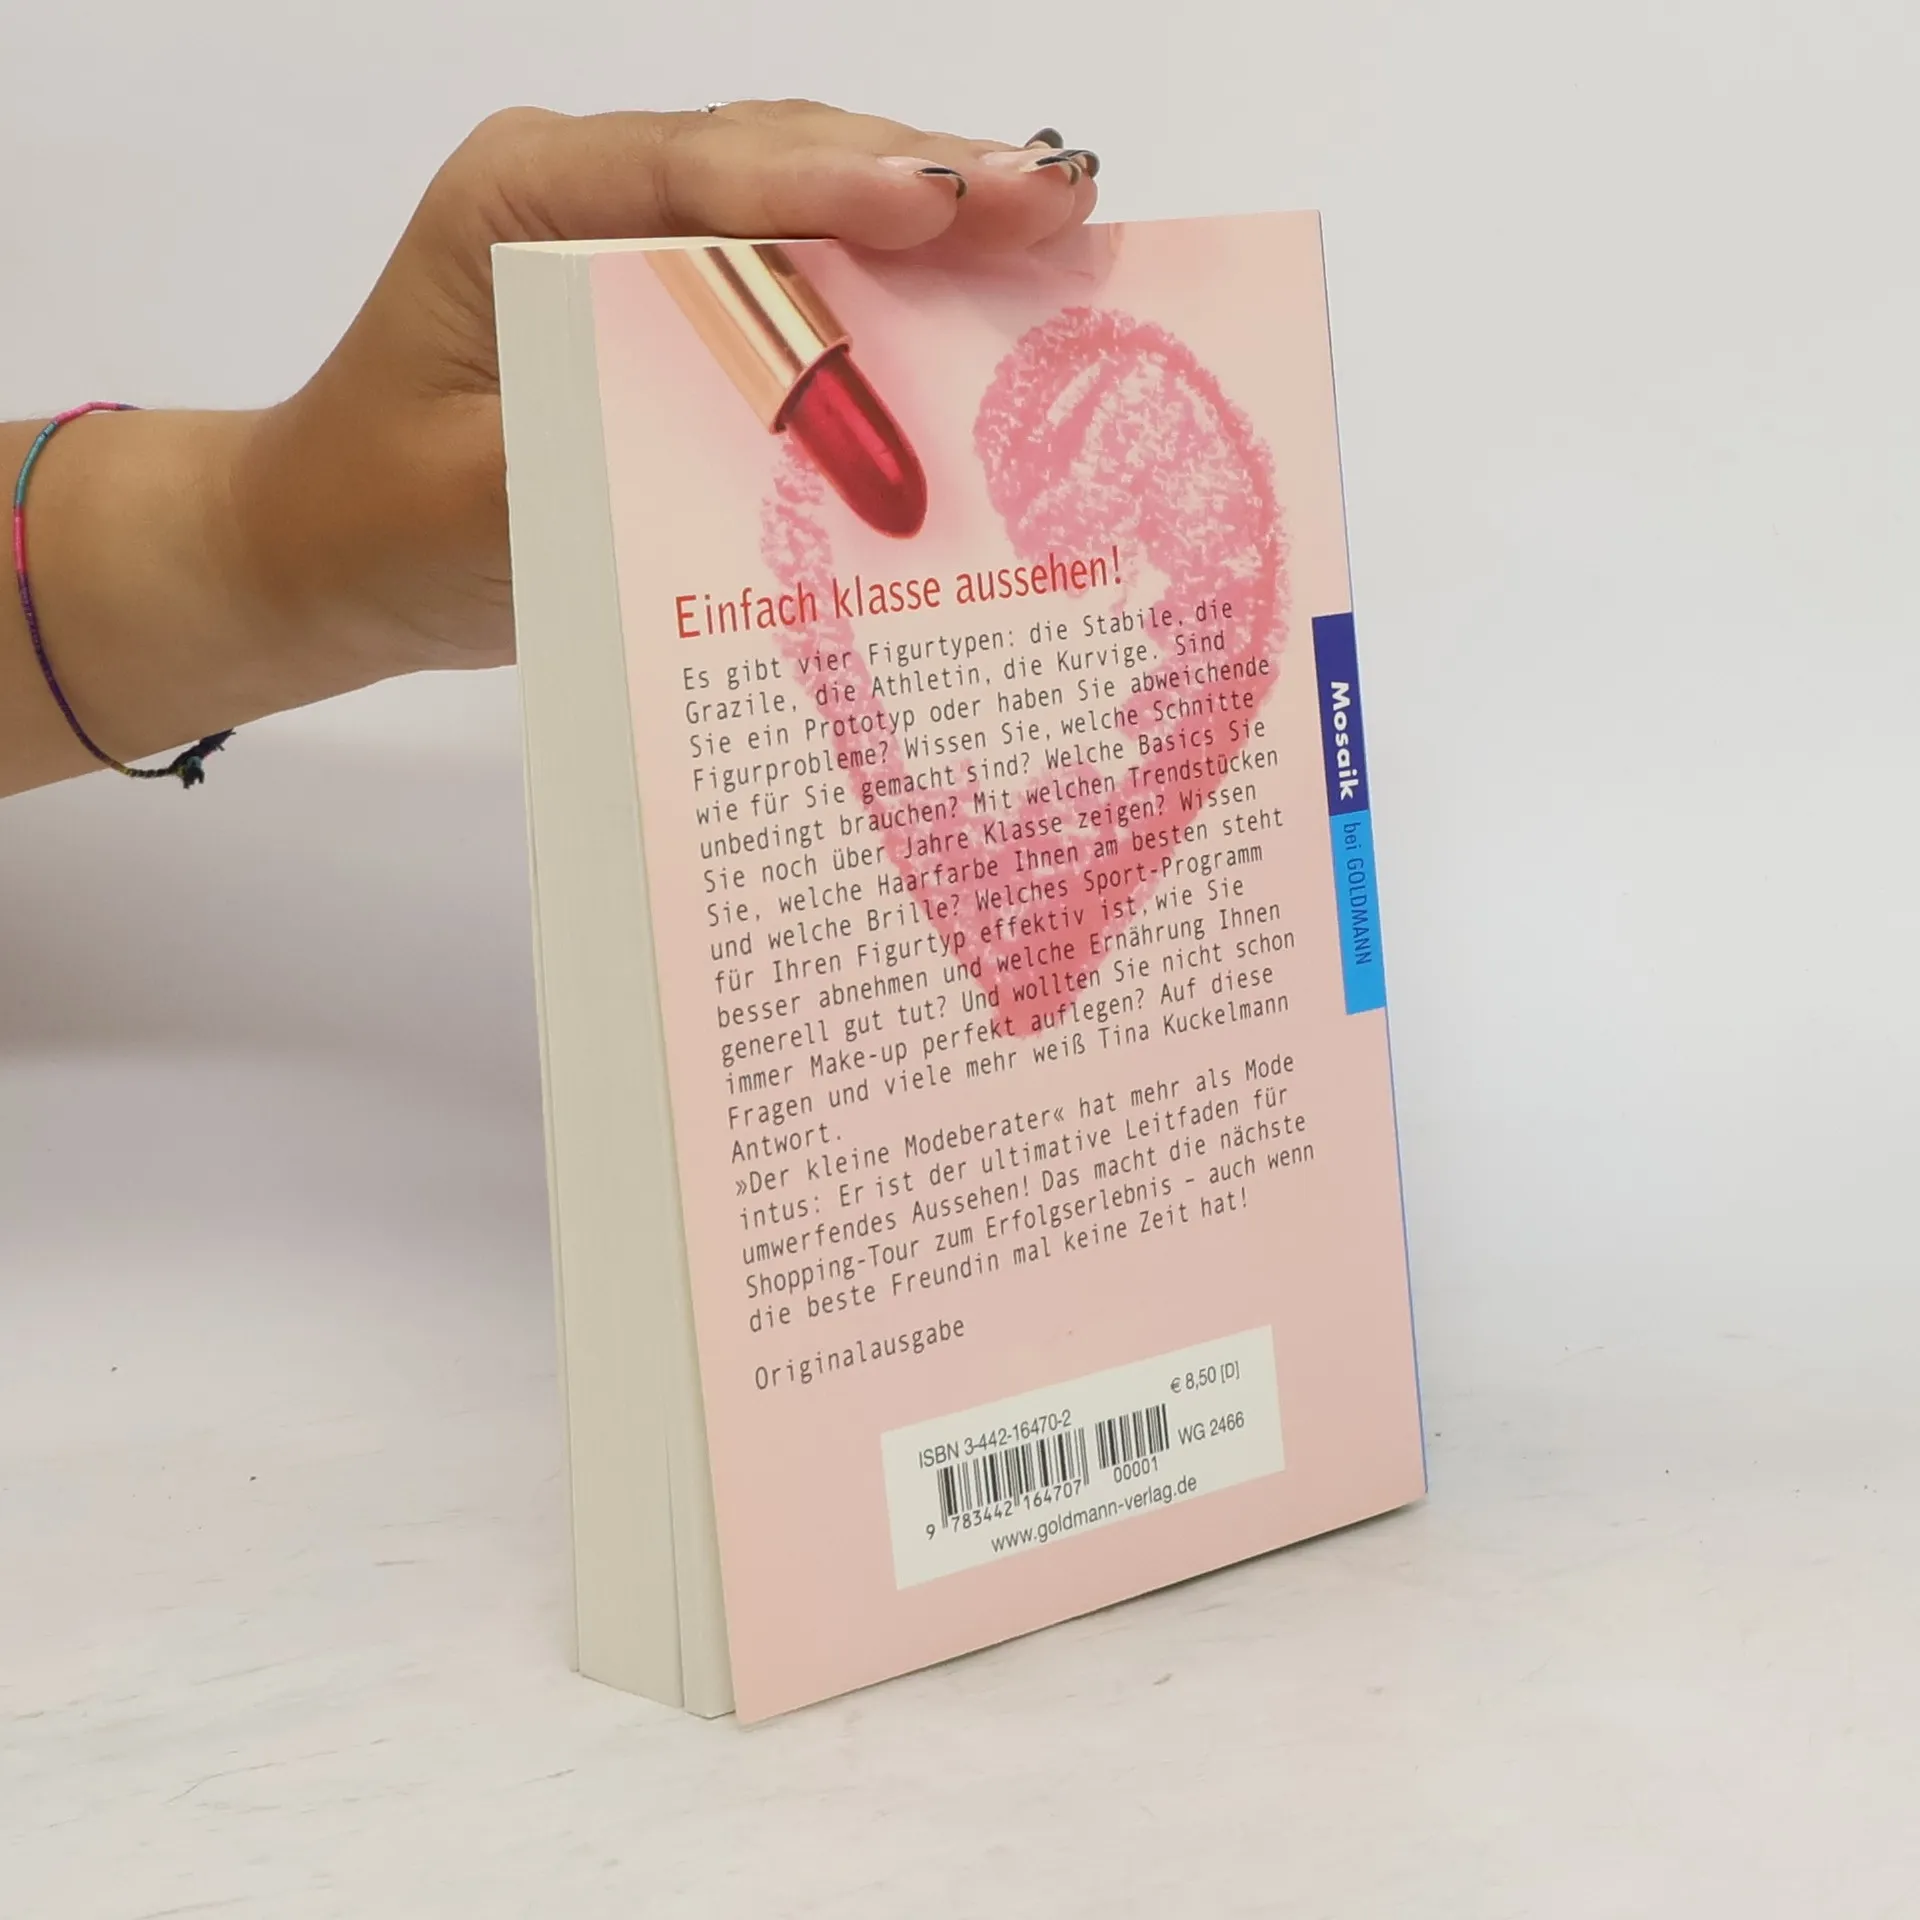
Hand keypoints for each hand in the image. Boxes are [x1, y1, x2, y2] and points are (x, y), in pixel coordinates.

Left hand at [239, 102, 1098, 679]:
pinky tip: (991, 283)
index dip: (824, 186)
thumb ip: (615, 453)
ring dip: (934, 213)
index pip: (690, 170)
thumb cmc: (381, 520)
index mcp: (520, 200)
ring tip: (1057, 216)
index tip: (940, 207)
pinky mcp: (682, 311)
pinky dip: (899, 288)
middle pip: (776, 159)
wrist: (333, 552)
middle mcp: (589, 196)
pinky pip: (804, 281)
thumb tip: (778, 449)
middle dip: (921, 177)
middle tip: (1051, 198)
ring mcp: (642, 245)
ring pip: (806, 202)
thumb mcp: (479, 501)